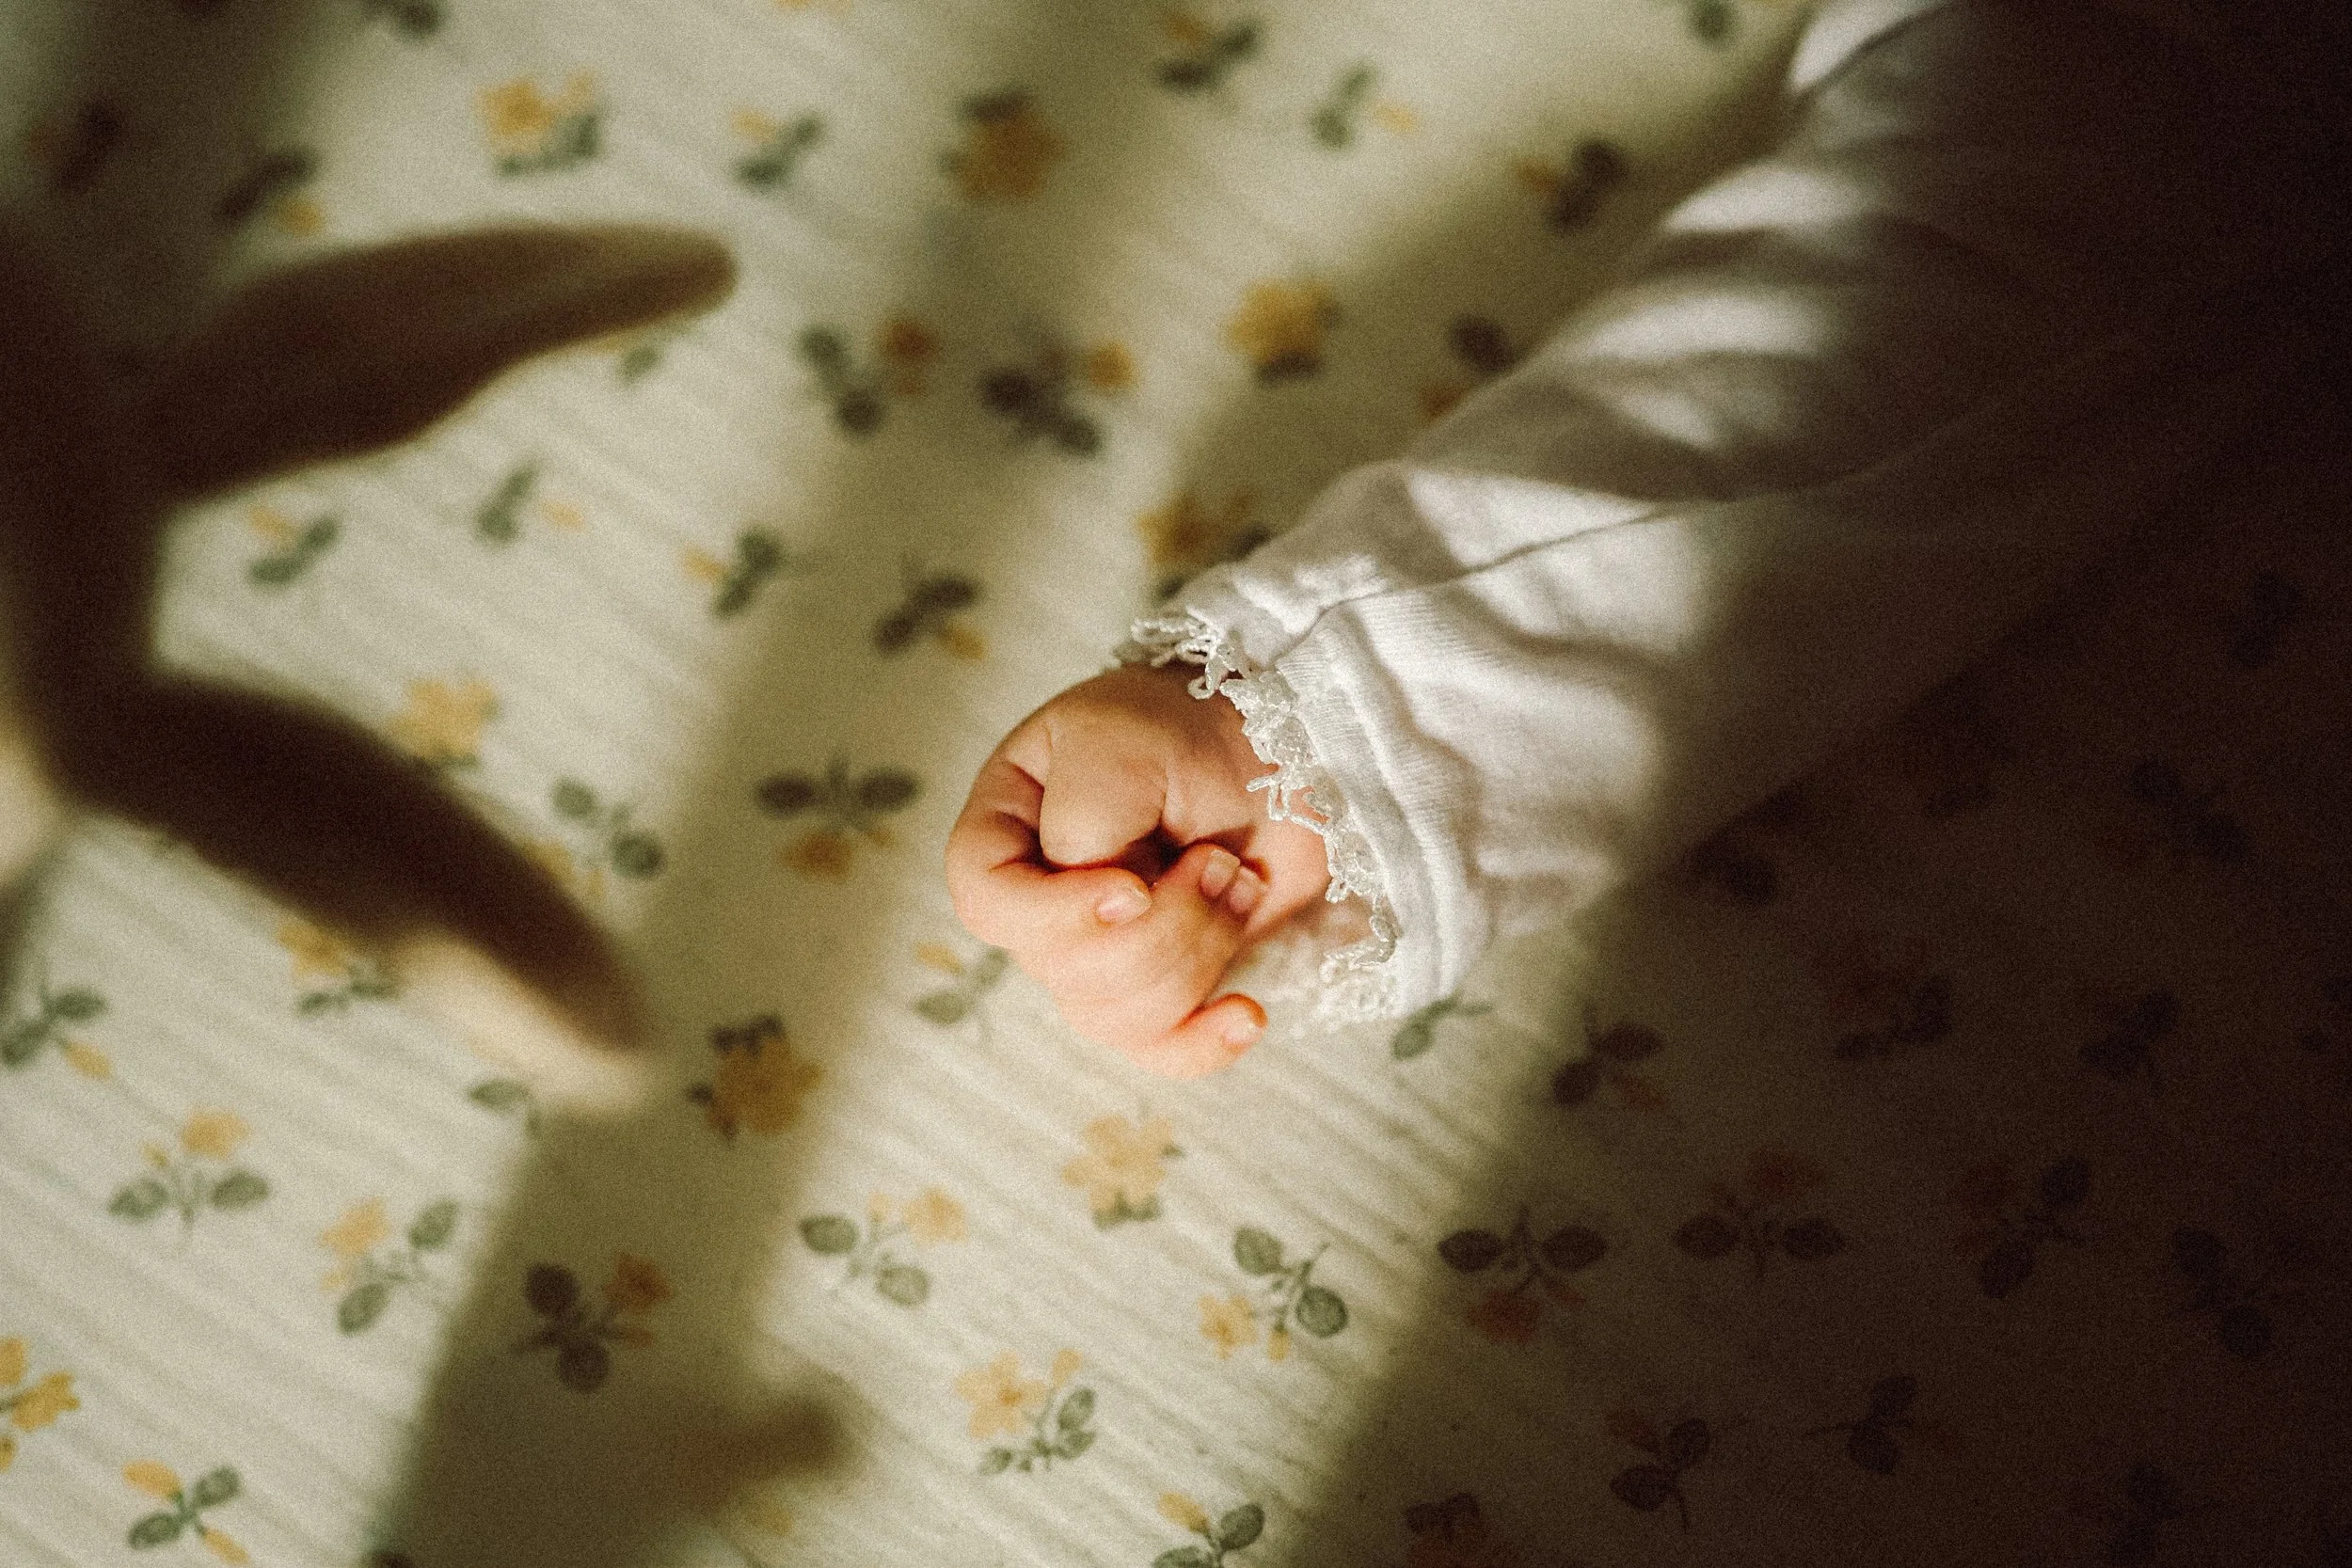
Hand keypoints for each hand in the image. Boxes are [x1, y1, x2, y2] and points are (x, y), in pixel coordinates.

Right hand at [946, 662, 1329, 1074]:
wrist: (1275, 752)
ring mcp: (1095, 955)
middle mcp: (1038, 904)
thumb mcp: (1121, 744)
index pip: (985, 900)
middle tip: (1215, 856)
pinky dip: (1205, 1042)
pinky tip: (1246, 1014)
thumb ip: (1086, 821)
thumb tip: (1111, 910)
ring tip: (1237, 880)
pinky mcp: (1159, 990)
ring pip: (1116, 1014)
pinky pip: (1160, 1052)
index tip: (1135, 889)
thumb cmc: (1182, 732)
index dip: (1054, 914)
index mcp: (1005, 831)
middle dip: (1161, 924)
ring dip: (1197, 952)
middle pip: (1063, 970)